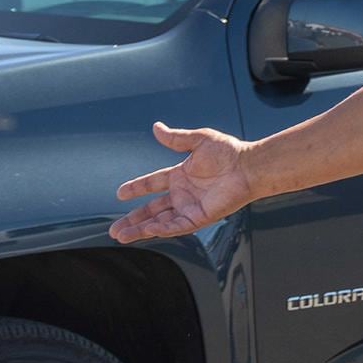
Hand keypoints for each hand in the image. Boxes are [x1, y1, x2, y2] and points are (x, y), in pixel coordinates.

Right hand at [109, 122, 256, 243]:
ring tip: (121, 235)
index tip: (120, 193)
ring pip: (160, 221)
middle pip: (152, 209)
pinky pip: (178, 226)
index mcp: (181, 175)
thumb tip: (156, 127)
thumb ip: (176, 138)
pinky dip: (162, 229)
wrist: (248, 166)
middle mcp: (183, 193)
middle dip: (133, 219)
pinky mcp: (200, 217)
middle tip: (114, 230)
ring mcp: (191, 206)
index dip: (136, 188)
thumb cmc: (229, 151)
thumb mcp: (199, 140)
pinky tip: (148, 230)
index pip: (153, 184)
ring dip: (141, 229)